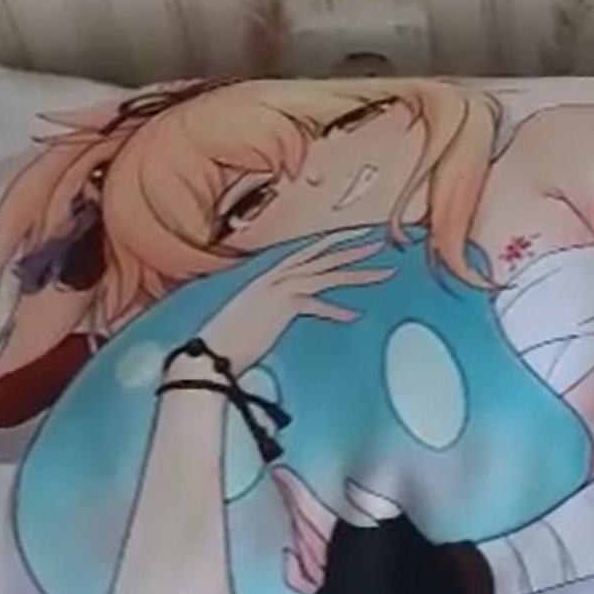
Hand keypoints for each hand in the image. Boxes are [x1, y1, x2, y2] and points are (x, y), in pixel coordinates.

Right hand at [194, 229, 393, 373]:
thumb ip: (273, 309)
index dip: (332, 244)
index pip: (307, 253)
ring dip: (358, 272)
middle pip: (323, 257)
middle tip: (379, 243)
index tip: (354, 238)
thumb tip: (285, 312)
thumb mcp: (254, 318)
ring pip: (327, 274)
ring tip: (385, 272)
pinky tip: (355, 315)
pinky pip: (316, 304)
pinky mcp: (281, 306)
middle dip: (353, 249)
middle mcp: (274, 277)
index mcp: (267, 278)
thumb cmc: (227, 343)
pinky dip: (336, 310)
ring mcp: (277, 288)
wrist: (208, 356)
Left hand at [272, 465, 402, 593]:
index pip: (309, 508)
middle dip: (291, 504)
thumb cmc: (412, 545)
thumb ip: (366, 501)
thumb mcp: (392, 515)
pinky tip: (288, 554)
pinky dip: (292, 570)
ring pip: (302, 551)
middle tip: (280, 483)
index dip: (293, 490)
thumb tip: (344, 482)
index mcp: (344, 534)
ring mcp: (329, 580)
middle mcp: (331, 558)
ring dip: (294, 529)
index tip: (278, 472)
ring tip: (290, 511)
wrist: (426, 583)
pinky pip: (303, 583)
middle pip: (303, 527)